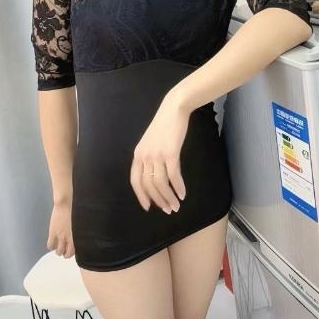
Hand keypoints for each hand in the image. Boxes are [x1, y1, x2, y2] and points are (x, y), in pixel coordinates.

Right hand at [47, 202, 74, 257]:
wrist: (65, 204)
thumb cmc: (75, 210)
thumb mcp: (80, 223)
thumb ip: (79, 232)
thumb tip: (79, 236)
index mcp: (78, 236)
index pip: (76, 250)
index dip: (73, 252)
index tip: (72, 250)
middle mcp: (70, 238)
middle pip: (68, 254)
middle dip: (66, 253)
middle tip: (65, 249)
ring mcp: (61, 236)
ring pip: (59, 252)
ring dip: (59, 251)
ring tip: (58, 247)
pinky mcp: (53, 233)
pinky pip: (50, 246)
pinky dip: (51, 246)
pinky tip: (52, 243)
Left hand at [130, 94, 190, 213]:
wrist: (173, 109)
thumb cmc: (164, 126)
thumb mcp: (151, 143)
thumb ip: (149, 158)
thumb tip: (155, 177)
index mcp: (138, 155)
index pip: (135, 181)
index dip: (141, 196)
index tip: (148, 207)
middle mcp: (145, 157)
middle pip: (149, 186)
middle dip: (159, 200)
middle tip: (168, 209)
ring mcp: (157, 155)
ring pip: (161, 183)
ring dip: (169, 197)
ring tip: (176, 205)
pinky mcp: (170, 153)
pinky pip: (173, 176)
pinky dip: (178, 187)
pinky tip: (183, 193)